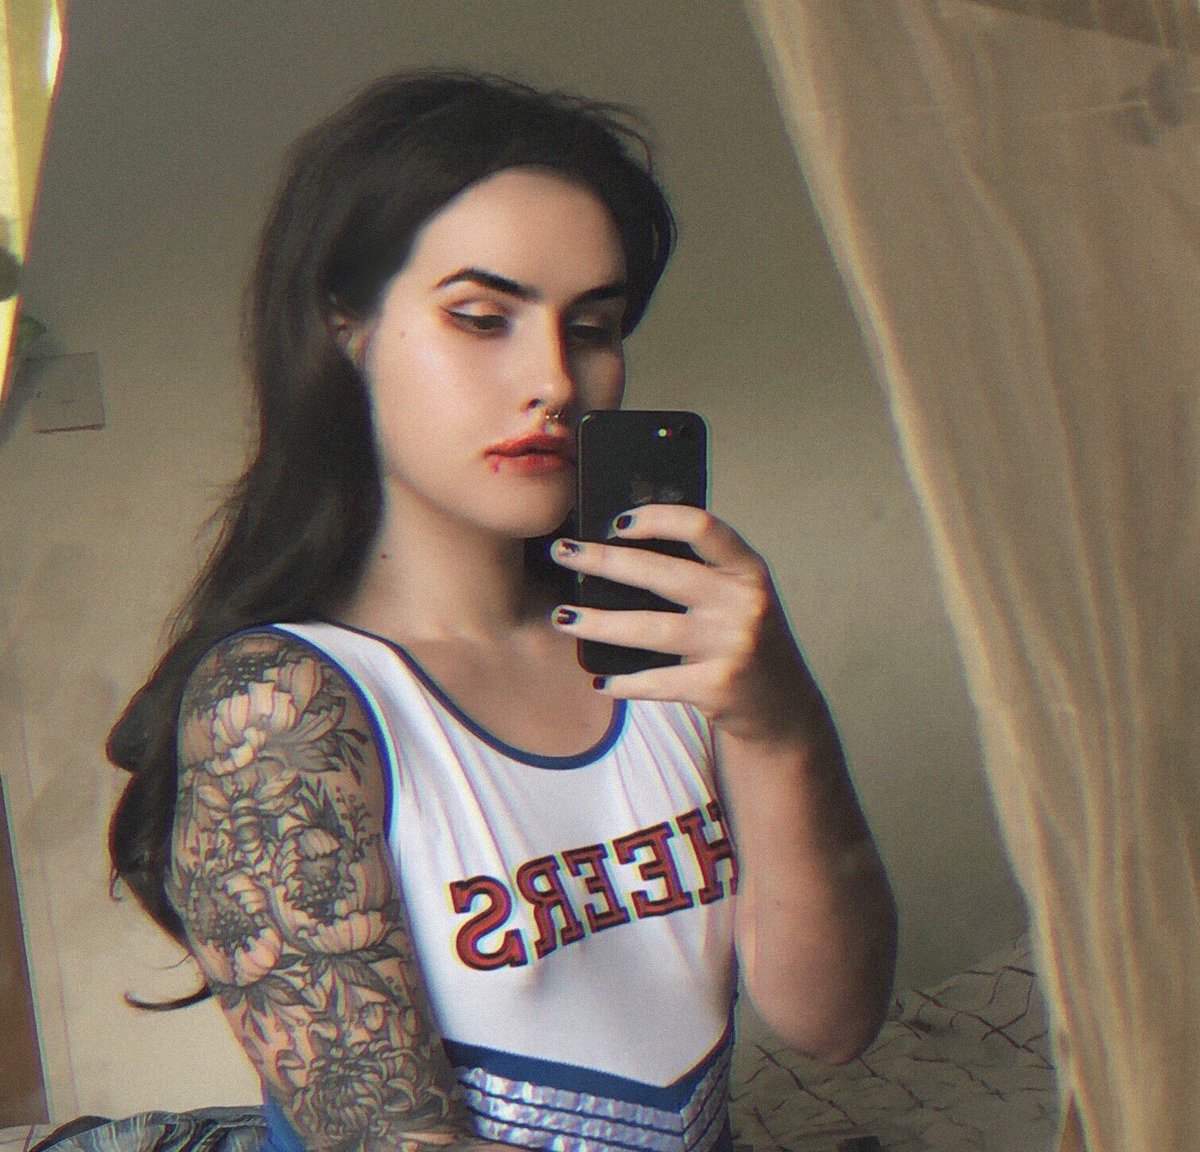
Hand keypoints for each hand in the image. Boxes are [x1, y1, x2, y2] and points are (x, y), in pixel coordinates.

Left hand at [550, 504, 819, 745]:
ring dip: (598, 623)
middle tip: (563, 552)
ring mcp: (732, 646)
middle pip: (662, 574)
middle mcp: (743, 603)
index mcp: (748, 570)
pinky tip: (601, 682)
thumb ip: (704, 572)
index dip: (656, 518)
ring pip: (650, 629)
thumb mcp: (740, 597)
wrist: (784, 709)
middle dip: (603, 560)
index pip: (702, 527)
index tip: (616, 522)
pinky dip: (625, 683)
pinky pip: (657, 682)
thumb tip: (627, 543)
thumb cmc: (748, 642)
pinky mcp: (718, 687)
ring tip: (563, 617)